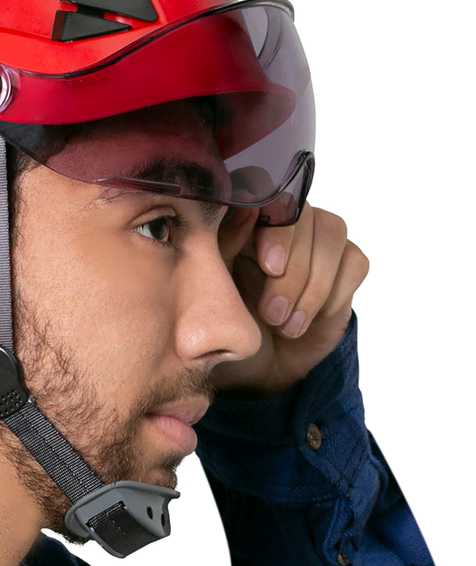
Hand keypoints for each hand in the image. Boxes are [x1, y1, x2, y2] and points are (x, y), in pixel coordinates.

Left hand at [212, 202, 369, 396]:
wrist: (251, 365)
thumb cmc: (226, 323)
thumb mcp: (212, 286)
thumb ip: (226, 245)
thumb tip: (246, 210)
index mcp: (246, 220)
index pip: (270, 200)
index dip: (276, 230)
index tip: (269, 267)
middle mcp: (284, 223)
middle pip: (305, 217)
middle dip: (292, 272)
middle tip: (271, 313)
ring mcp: (317, 241)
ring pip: (332, 234)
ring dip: (311, 287)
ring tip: (285, 326)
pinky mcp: (344, 266)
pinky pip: (354, 262)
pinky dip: (331, 296)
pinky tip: (306, 322)